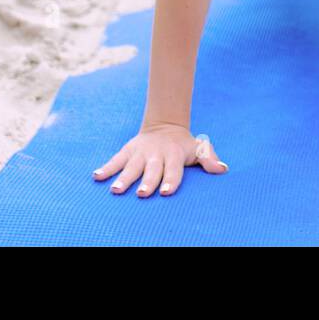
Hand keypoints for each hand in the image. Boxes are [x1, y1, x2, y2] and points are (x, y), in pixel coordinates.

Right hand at [92, 121, 227, 197]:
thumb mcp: (199, 147)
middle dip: (147, 181)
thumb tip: (222, 169)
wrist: (165, 125)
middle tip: (142, 194)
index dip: (170, 180)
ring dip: (123, 178)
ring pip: (131, 166)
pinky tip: (96, 176)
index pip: (173, 169)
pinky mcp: (128, 151)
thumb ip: (209, 158)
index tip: (166, 192)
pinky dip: (106, 167)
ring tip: (116, 190)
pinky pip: (115, 160)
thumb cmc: (183, 145)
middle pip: (151, 170)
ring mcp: (140, 152)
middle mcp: (156, 154)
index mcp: (174, 154)